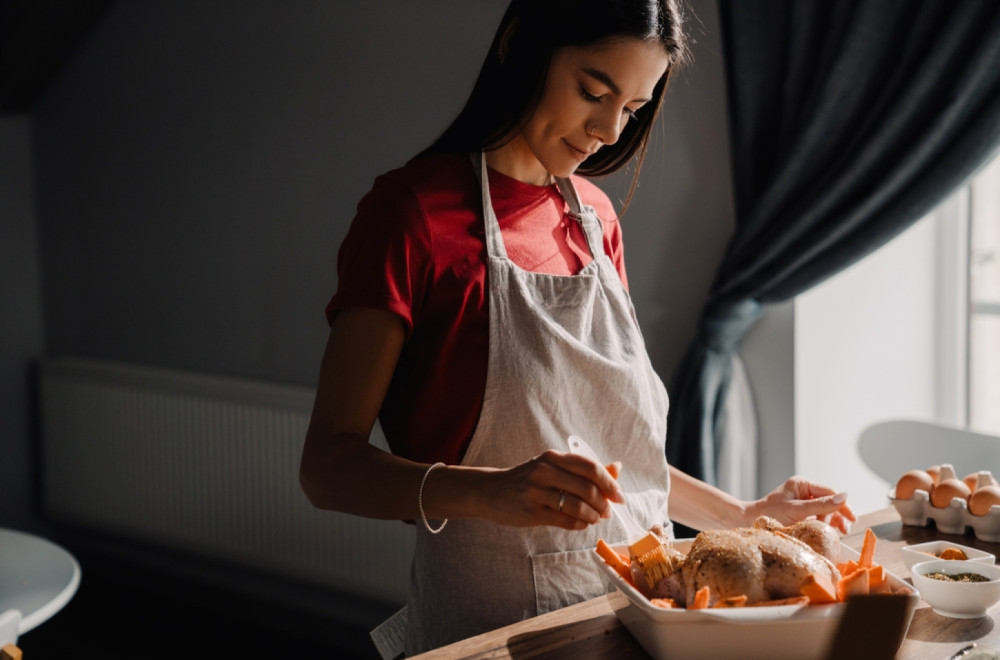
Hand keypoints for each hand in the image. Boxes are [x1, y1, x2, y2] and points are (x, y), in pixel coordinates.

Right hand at [478, 450, 625, 529]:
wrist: (490, 491)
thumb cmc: (527, 479)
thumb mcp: (553, 467)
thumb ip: (584, 469)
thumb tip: (617, 468)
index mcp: (553, 457)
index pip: (590, 467)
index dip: (610, 483)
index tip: (619, 497)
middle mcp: (544, 471)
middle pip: (587, 488)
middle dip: (604, 503)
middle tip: (608, 511)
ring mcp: (536, 491)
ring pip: (578, 506)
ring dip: (593, 516)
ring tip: (595, 519)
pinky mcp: (531, 511)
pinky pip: (565, 520)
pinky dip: (580, 524)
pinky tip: (581, 523)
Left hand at [747, 476, 856, 533]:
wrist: (747, 523)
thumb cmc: (769, 514)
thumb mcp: (797, 510)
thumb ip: (820, 505)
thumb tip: (844, 497)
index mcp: (801, 484)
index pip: (828, 491)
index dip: (842, 504)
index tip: (851, 517)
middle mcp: (803, 491)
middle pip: (828, 501)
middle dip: (837, 514)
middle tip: (845, 529)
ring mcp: (801, 502)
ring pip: (824, 510)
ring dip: (832, 520)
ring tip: (840, 532)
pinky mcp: (799, 513)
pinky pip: (817, 517)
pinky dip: (823, 524)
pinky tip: (829, 532)